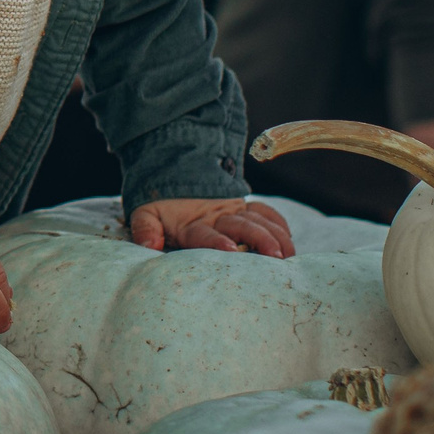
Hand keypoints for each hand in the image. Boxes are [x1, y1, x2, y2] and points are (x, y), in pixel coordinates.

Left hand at [129, 197, 296, 256]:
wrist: (174, 176)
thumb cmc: (162, 208)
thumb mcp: (145, 214)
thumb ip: (144, 229)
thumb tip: (149, 245)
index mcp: (191, 223)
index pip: (205, 234)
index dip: (217, 242)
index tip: (231, 250)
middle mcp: (216, 216)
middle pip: (241, 226)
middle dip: (259, 240)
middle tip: (274, 257)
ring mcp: (233, 210)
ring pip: (258, 220)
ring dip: (275, 235)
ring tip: (288, 254)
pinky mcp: (244, 206)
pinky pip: (266, 211)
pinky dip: (279, 223)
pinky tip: (289, 238)